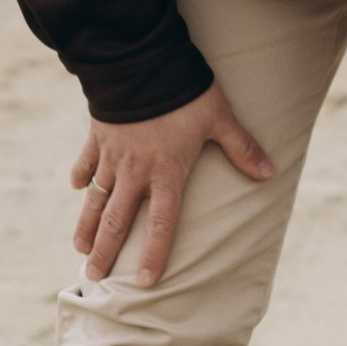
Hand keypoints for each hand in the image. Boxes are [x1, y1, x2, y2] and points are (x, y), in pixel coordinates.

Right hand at [71, 85, 273, 285]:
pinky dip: (81, 176)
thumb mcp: (218, 118)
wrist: (140, 63)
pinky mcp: (97, 137)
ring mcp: (112, 156)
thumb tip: (270, 172)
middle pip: (118, 221)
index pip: (162, 223)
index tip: (145, 281)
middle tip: (94, 277)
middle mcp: (135, 172)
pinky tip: (76, 188)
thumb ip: (241, 147)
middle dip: (106, 252)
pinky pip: (86, 163)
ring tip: (81, 250)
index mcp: (166, 173)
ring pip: (96, 200)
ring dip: (87, 226)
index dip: (155, 253)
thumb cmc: (183, 92)